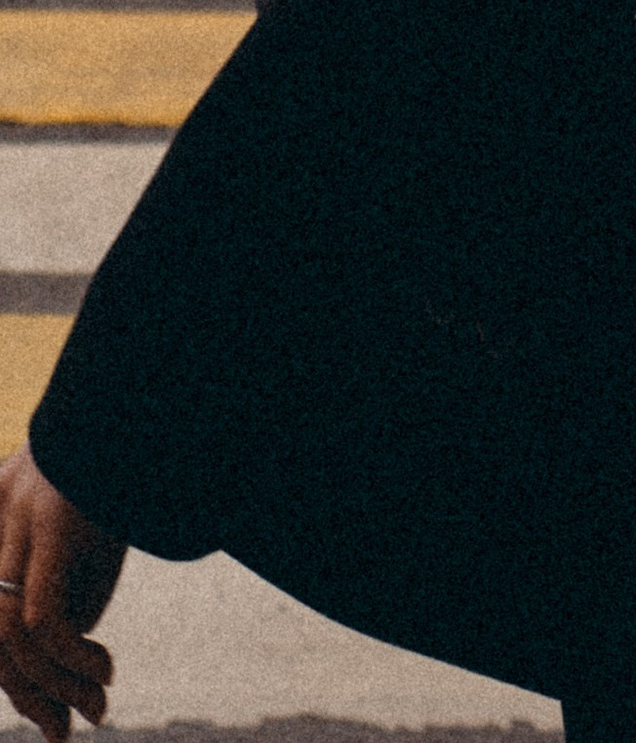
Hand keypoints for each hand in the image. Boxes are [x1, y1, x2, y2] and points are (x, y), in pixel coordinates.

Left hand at [0, 453, 121, 740]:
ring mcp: (13, 518)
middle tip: (66, 734)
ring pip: (11, 637)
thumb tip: (59, 670)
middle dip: (28, 698)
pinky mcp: (47, 523)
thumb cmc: (126, 470)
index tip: (52, 722)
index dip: (12, 683)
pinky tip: (103, 669)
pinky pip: (40, 617)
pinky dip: (68, 657)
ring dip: (56, 686)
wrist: (150, 398)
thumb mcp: (89, 540)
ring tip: (100, 707)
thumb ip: (65, 593)